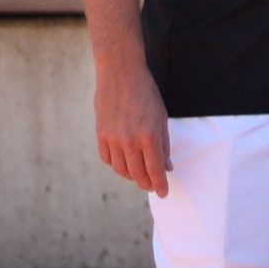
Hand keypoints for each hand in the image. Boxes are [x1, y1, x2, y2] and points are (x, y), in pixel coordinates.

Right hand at [92, 64, 171, 195]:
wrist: (120, 75)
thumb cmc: (146, 94)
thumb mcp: (162, 118)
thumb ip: (164, 145)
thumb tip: (167, 167)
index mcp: (149, 137)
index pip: (155, 171)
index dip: (160, 185)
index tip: (163, 192)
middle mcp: (130, 142)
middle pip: (137, 175)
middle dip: (146, 184)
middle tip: (152, 185)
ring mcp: (113, 139)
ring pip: (121, 170)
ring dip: (131, 176)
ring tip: (139, 173)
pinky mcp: (101, 135)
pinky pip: (107, 159)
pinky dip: (116, 164)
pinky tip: (124, 161)